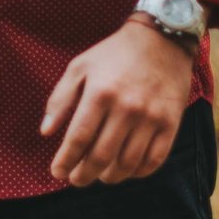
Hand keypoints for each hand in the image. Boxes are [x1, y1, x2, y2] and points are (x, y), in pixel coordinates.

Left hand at [40, 17, 193, 185]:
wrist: (161, 39)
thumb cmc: (113, 54)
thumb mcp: (80, 67)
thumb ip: (60, 99)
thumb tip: (46, 132)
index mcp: (100, 93)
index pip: (79, 138)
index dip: (66, 160)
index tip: (57, 172)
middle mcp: (126, 108)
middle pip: (101, 156)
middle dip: (84, 175)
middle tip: (76, 180)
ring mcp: (151, 118)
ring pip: (127, 163)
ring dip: (110, 177)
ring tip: (99, 176)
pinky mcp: (171, 123)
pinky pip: (154, 160)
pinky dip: (138, 172)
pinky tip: (126, 170)